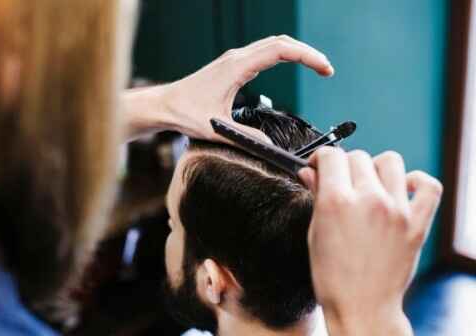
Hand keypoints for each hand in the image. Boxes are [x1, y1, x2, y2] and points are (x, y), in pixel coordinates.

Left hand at [122, 35, 332, 142]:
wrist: (165, 105)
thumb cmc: (185, 113)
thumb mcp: (218, 127)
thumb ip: (247, 138)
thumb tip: (271, 146)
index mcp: (237, 67)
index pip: (280, 51)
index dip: (307, 57)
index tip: (325, 69)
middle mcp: (237, 58)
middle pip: (281, 42)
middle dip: (307, 53)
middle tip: (327, 69)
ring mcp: (234, 59)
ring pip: (273, 44)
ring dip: (296, 51)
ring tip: (316, 66)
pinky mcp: (232, 65)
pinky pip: (263, 52)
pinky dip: (283, 55)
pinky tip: (291, 64)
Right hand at [298, 148, 442, 335]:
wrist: (362, 306)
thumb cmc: (333, 277)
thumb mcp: (315, 232)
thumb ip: (316, 196)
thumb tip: (310, 173)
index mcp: (336, 202)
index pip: (331, 155)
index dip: (321, 158)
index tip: (320, 166)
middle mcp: (368, 200)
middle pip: (357, 156)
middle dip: (344, 166)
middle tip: (341, 182)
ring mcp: (396, 210)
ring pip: (390, 161)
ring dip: (376, 168)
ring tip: (370, 185)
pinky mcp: (416, 223)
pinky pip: (427, 186)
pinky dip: (416, 182)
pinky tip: (402, 189)